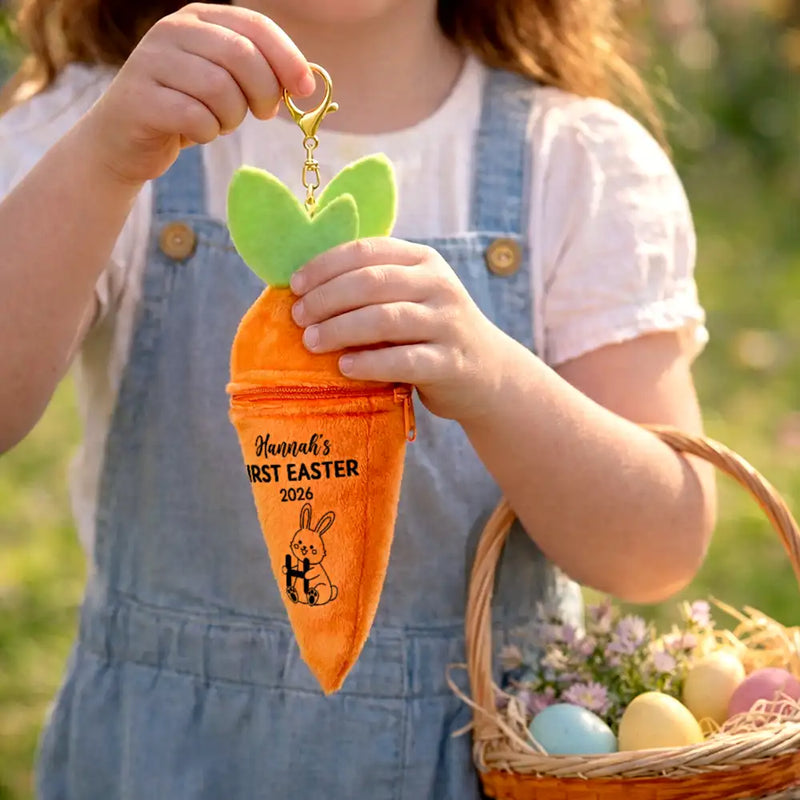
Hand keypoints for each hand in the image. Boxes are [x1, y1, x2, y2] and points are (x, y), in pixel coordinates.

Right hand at [80, 3, 312, 185]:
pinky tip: (198, 133)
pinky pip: (197, 118)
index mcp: (198, 18)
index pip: (256, 26)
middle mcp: (172, 30)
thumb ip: (259, 72)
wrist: (124, 140)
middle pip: (242, 56)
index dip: (288, 58)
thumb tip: (305, 82)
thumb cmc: (186, 109)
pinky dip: (208, 133)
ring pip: (221, 89)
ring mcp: (151, 61)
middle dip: (264, 92)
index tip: (305, 90)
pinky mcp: (140, 98)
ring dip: (232, 117)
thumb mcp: (225, 82)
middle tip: (262, 113)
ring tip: (220, 122)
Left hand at [289, 238, 507, 421]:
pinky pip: (403, 360)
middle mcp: (438, 286)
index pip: (367, 250)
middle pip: (371, 282)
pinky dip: (368, 363)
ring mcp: (447, 324)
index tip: (295, 286)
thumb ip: (374, 286)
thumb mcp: (413, 296)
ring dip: (339, 329)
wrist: (489, 372)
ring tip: (311, 342)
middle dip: (326, 298)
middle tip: (299, 318)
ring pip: (384, 319)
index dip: (325, 266)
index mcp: (424, 260)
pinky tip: (344, 367)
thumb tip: (305, 289)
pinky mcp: (449, 363)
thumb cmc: (432, 332)